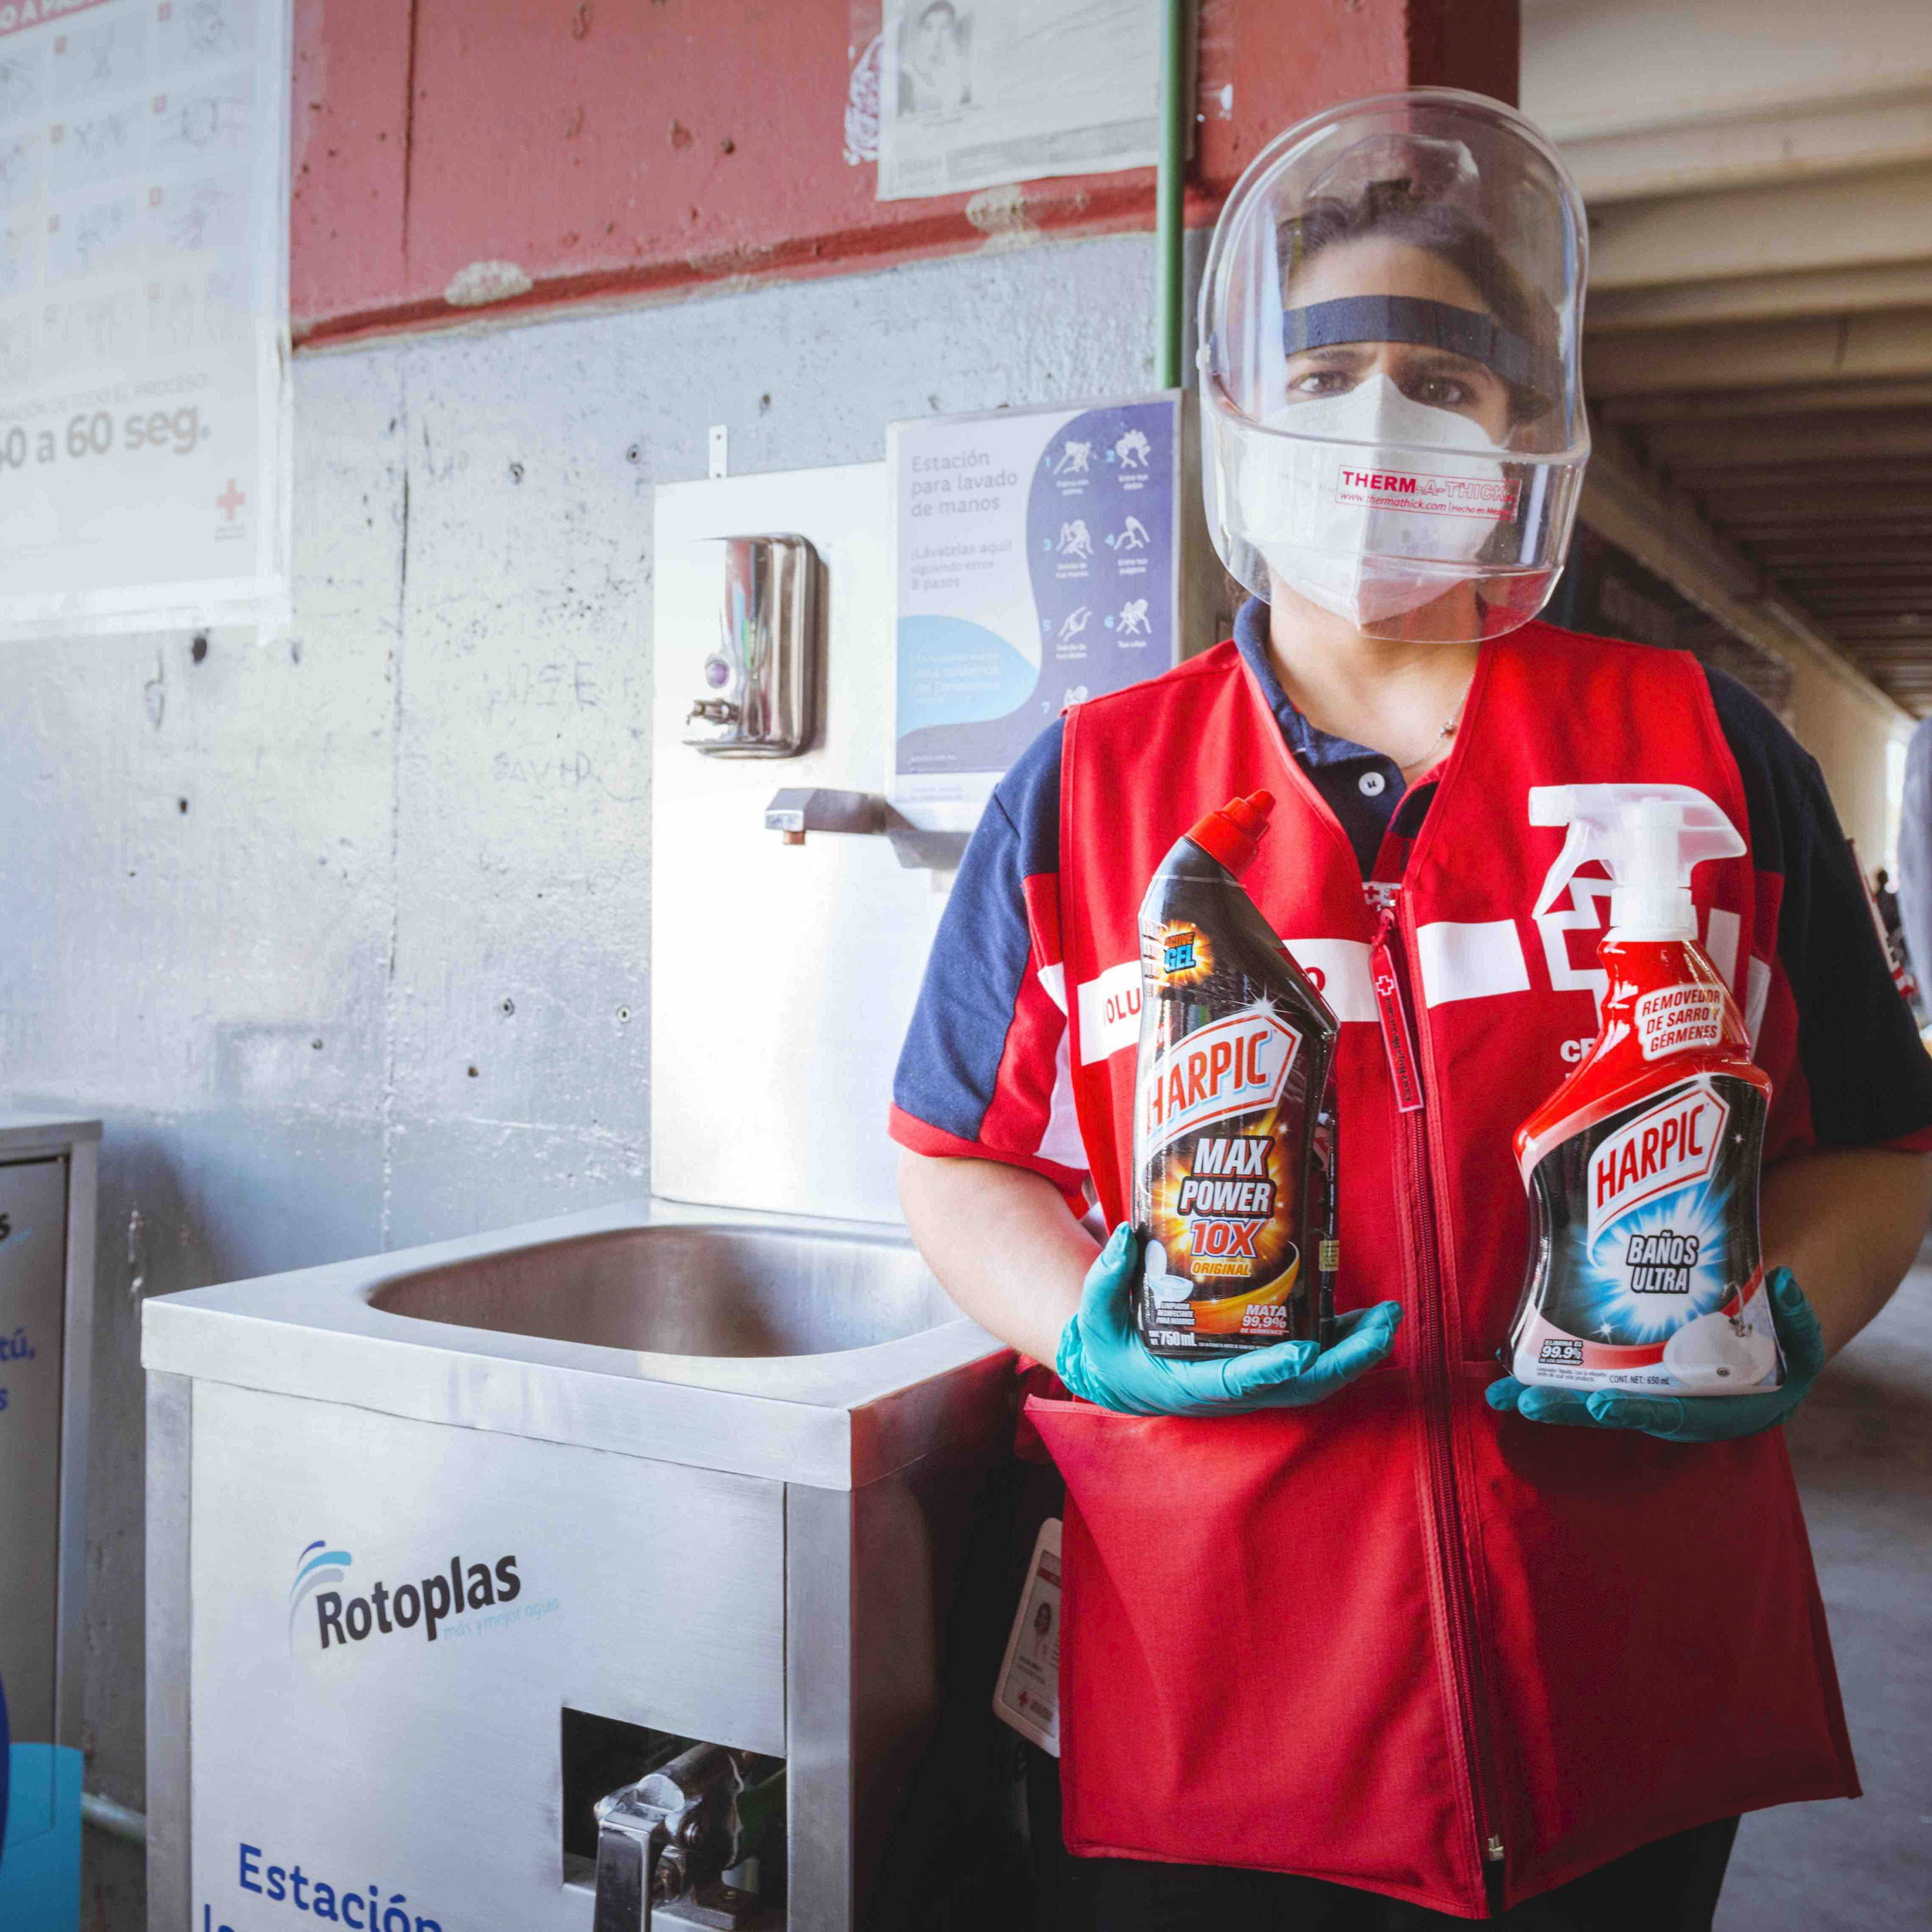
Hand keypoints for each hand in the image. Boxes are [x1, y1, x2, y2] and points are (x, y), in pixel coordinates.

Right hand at [1054, 1223, 1401, 1417]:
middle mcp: (1230, 1391)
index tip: (1305, 1351)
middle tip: (1383, 1324)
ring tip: (1389, 1316)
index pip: (1238, 1382)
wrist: (1119, 1373)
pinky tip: (1365, 1318)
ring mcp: (1251, 1382)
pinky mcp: (1260, 1367)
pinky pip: (1309, 1362)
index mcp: (1190, 1384)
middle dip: (1346, 1359)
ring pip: (1314, 1377)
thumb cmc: (1110, 1346)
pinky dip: (1340, 1344)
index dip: (1273, 1369)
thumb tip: (1128, 1234)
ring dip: (1355, 1350)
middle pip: (1300, 1386)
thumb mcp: (1095, 1318)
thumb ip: (1106, 1279)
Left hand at [1485, 1269, 1824, 1441]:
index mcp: (1714, 1409)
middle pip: (1616, 1413)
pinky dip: (1548, 1384)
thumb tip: (1785, 1280)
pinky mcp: (1627, 1385)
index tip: (1603, 1402)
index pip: (1673, 1413)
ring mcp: (1646, 1400)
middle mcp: (1672, 1411)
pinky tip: (1509, 1382)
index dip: (1639, 1409)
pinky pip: (1583, 1386)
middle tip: (1527, 1403)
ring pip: (1589, 1405)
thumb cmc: (1781, 1359)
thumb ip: (1798, 1318)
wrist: (1762, 1369)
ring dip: (1546, 1401)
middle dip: (1571, 1410)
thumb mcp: (1800, 1344)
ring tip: (1499, 1397)